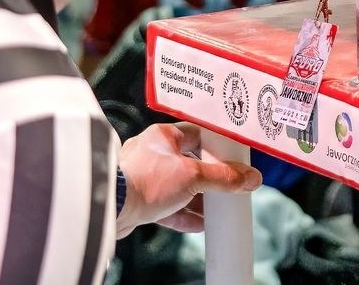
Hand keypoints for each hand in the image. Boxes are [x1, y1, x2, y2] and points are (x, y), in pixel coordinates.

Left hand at [115, 123, 260, 237]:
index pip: (199, 135)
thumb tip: (250, 178)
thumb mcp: (192, 176)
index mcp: (164, 136)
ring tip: (216, 210)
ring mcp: (146, 178)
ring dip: (199, 200)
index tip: (234, 159)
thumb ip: (223, 177)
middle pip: (192, 164)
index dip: (218, 148)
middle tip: (227, 187)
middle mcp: (154, 154)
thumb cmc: (143, 180)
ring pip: (180, 188)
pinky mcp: (140, 201)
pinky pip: (168, 207)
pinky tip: (199, 224)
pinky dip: (184, 215)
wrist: (109, 209)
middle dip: (210, 179)